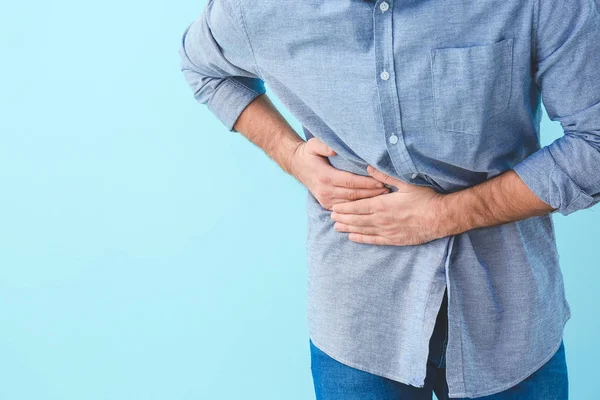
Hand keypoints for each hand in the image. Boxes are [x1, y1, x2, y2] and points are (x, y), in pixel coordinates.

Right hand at [289, 138, 390, 209]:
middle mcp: (325, 191)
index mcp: (324, 177)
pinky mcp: (326, 204)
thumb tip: (334, 150)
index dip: (366, 183)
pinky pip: (345, 207)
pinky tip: (370, 204)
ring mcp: (325, 199)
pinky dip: (358, 206)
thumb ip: (324, 146)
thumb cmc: (309, 154)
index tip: (381, 182)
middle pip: (353, 194)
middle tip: (387, 191)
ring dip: (367, 201)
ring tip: (383, 197)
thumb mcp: (313, 145)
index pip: (350, 182)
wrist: (297, 165)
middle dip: (371, 193)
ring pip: (350, 203)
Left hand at [330, 165, 446, 245]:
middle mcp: (382, 220)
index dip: (345, 208)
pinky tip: (353, 238)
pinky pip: (374, 240)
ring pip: (363, 230)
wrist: (441, 218)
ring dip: (349, 229)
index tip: (334, 207)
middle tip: (331, 217)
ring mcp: (388, 231)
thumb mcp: (406, 182)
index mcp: (383, 205)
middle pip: (357, 219)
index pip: (358, 207)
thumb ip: (385, 175)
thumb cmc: (425, 198)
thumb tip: (369, 167)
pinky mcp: (394, 239)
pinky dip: (362, 239)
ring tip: (337, 227)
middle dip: (343, 218)